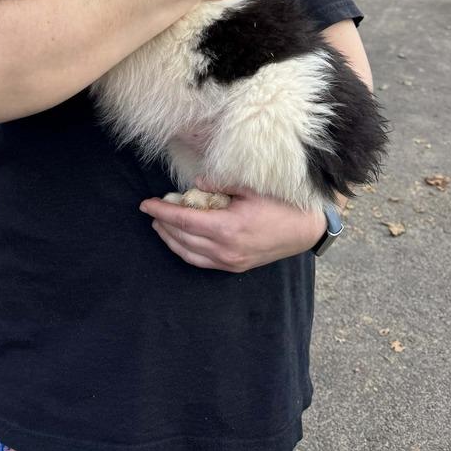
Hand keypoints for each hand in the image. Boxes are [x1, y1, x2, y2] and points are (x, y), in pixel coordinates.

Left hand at [139, 181, 326, 271]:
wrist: (304, 229)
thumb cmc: (280, 204)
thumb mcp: (251, 187)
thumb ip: (221, 184)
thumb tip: (196, 184)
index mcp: (228, 227)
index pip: (184, 219)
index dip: (162, 211)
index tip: (146, 204)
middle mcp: (225, 249)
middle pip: (182, 237)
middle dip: (163, 223)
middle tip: (151, 210)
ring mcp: (230, 261)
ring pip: (189, 254)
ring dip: (171, 239)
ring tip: (160, 224)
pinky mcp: (235, 266)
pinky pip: (202, 261)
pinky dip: (186, 251)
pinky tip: (181, 239)